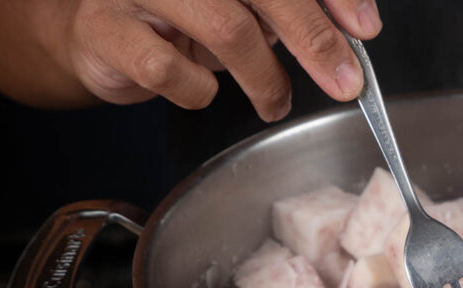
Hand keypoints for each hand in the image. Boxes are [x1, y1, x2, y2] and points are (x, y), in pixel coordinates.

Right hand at [61, 0, 379, 119]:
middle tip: (345, 82)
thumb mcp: (248, 5)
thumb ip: (299, 9)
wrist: (97, 30)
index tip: (366, 29)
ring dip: (264, 78)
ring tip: (275, 102)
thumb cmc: (185, 14)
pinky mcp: (105, 28)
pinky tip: (201, 90)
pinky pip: (167, 69)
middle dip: (314, 38)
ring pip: (225, 28)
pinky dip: (197, 91)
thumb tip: (358, 27)